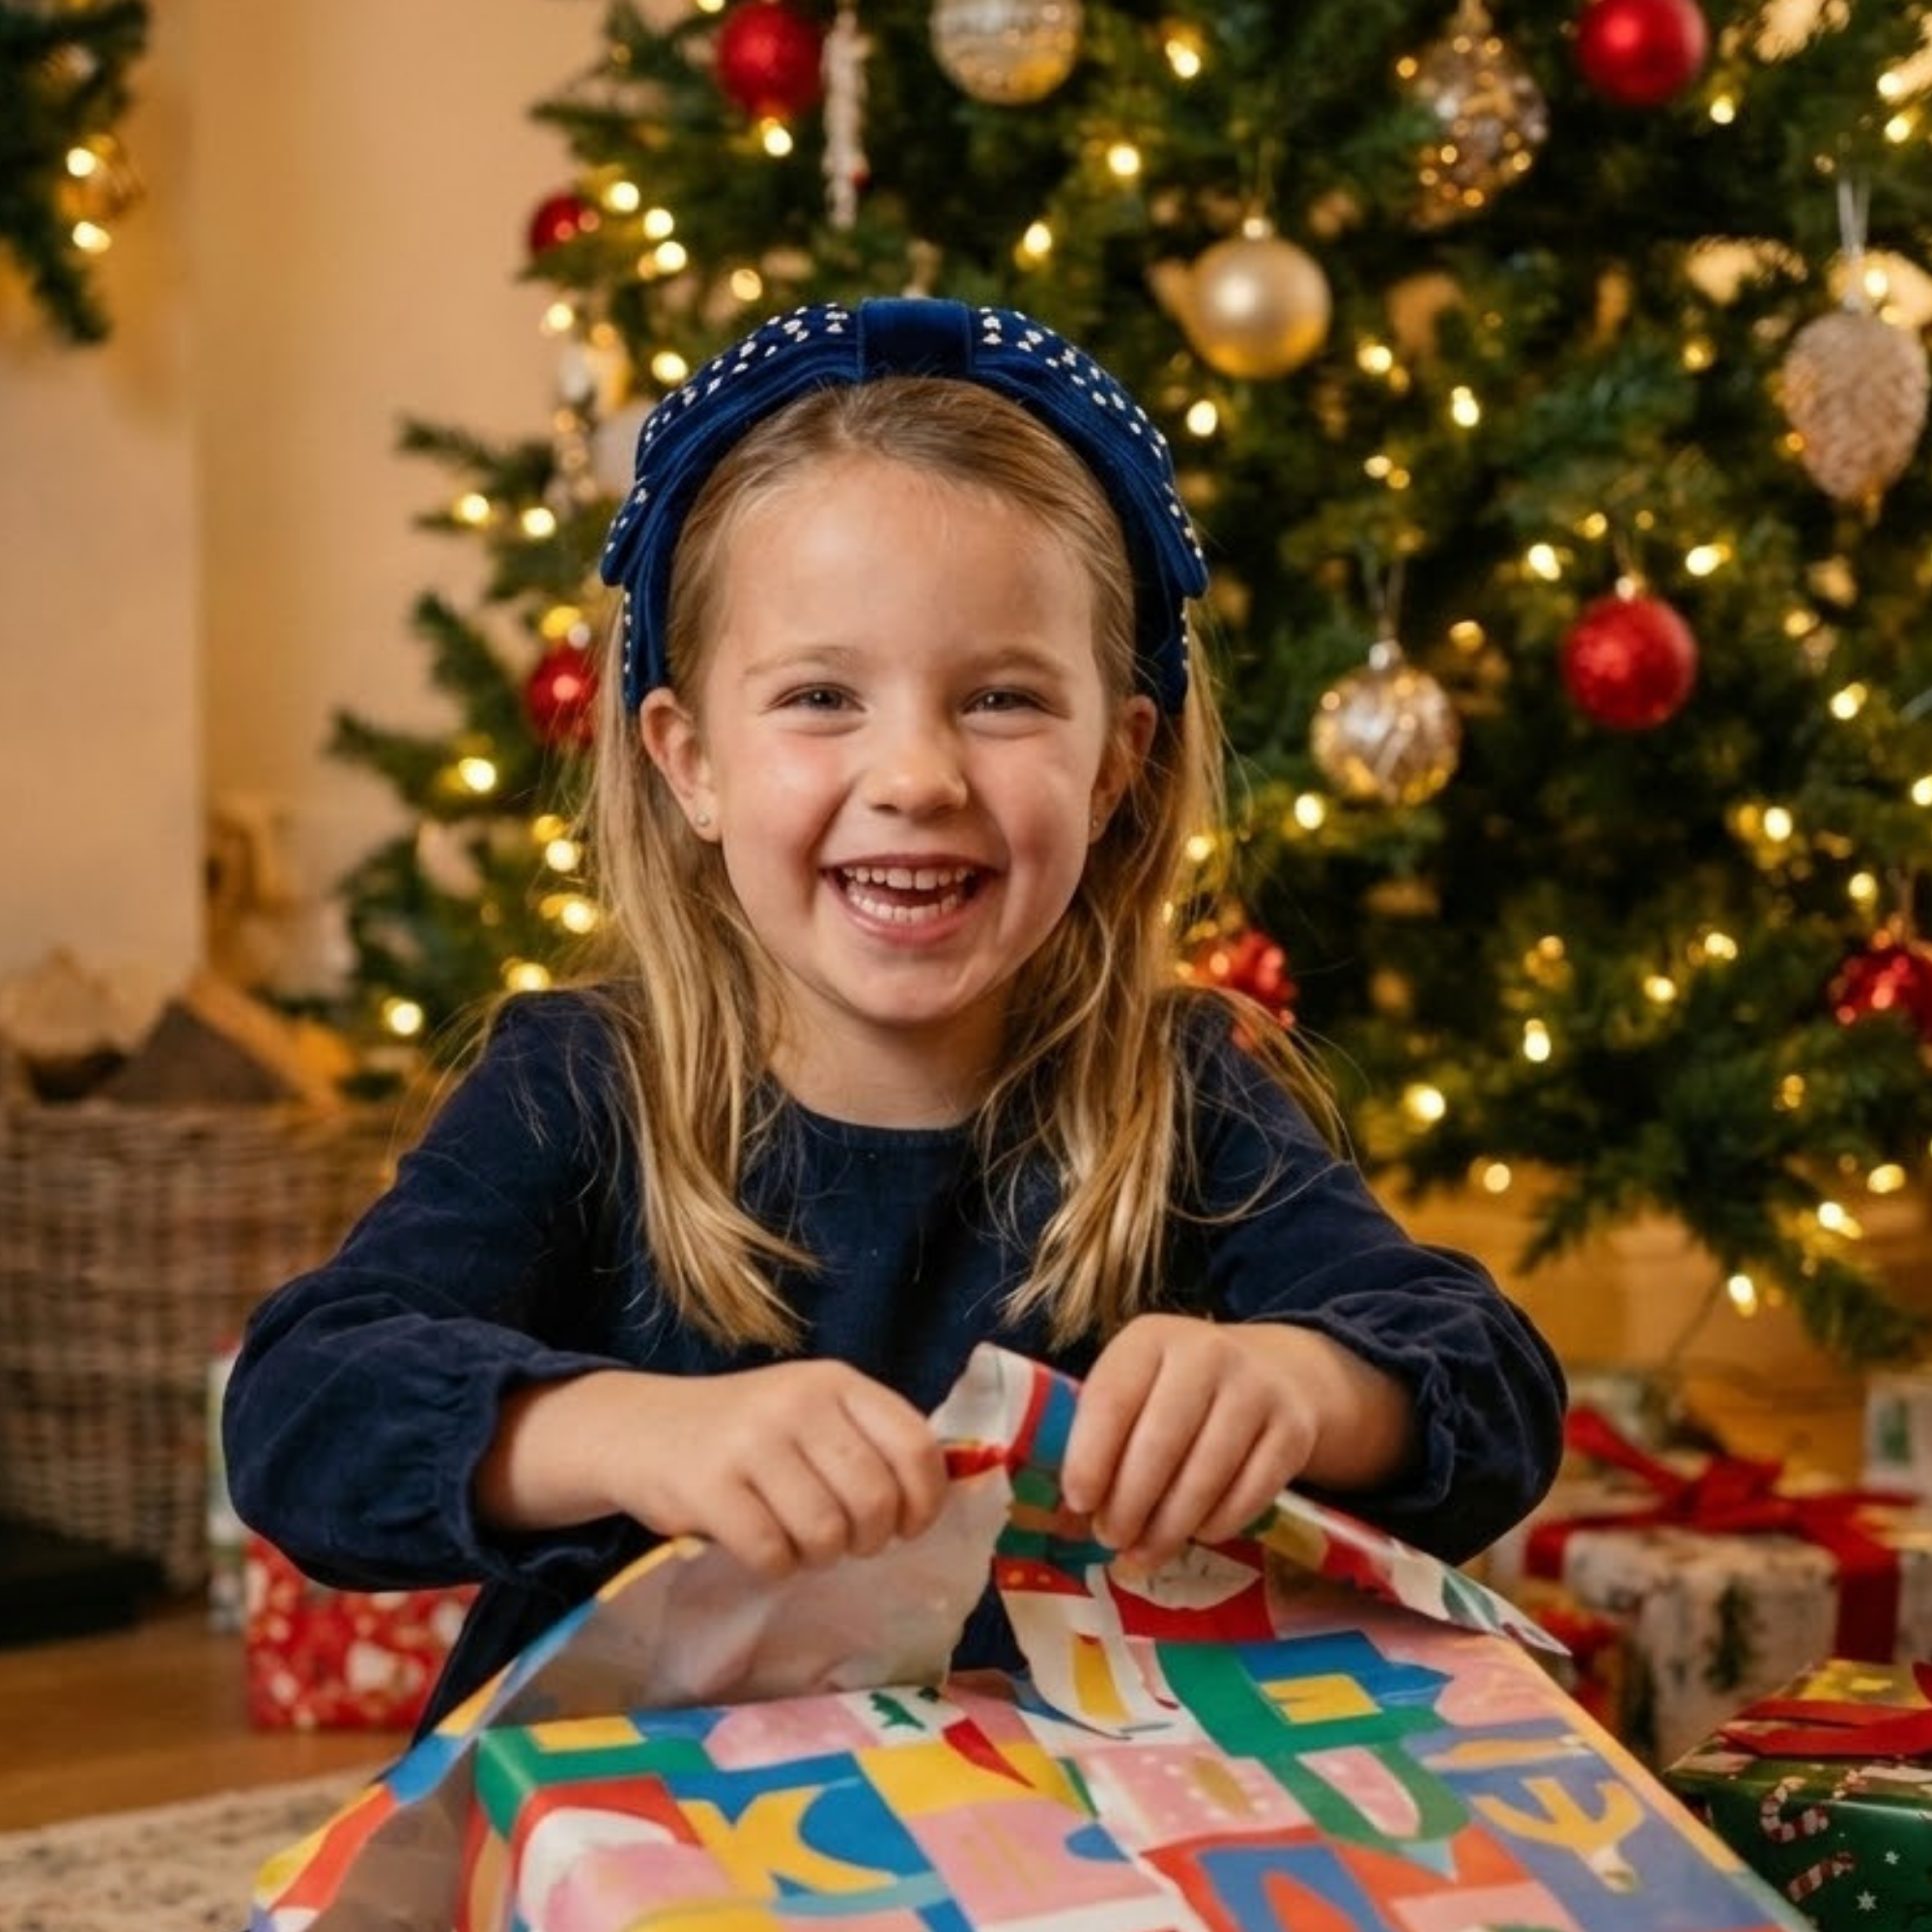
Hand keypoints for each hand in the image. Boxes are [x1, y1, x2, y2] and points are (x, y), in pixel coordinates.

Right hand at [481, 1360, 948, 1580]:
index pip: (914, 1445)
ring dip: (818, 1556)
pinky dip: (774, 1566)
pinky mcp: (709, 1487)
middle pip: (874, 1498)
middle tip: (847, 1542)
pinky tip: (760, 1547)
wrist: (645, 1430)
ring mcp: (752, 1442)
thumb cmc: (748, 1432)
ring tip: (799, 1541)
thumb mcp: (811, 1412)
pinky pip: (771, 1554)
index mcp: (836, 1381)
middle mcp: (798, 1403)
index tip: (909, 1525)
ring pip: (825, 1533)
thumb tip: (938, 1499)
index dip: (924, 1500)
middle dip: (869, 1538)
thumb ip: (867, 1440)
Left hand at [1058, 1313, 1412, 1571]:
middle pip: (1160, 1443)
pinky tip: (1197, 1533)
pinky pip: (1251, 1493)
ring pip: (1206, 1474)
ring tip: (1144, 1553)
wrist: (1273, 1370)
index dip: (1090, 1458)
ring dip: (1169, 1526)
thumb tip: (1069, 1518)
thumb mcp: (1135, 1388)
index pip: (1112, 1399)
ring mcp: (1256, 1390)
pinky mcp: (1294, 1431)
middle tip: (1111, 1539)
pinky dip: (1219, 1523)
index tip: (1078, 1503)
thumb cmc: (1177, 1390)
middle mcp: (1206, 1353)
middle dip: (1129, 1504)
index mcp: (1150, 1338)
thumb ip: (1101, 1438)